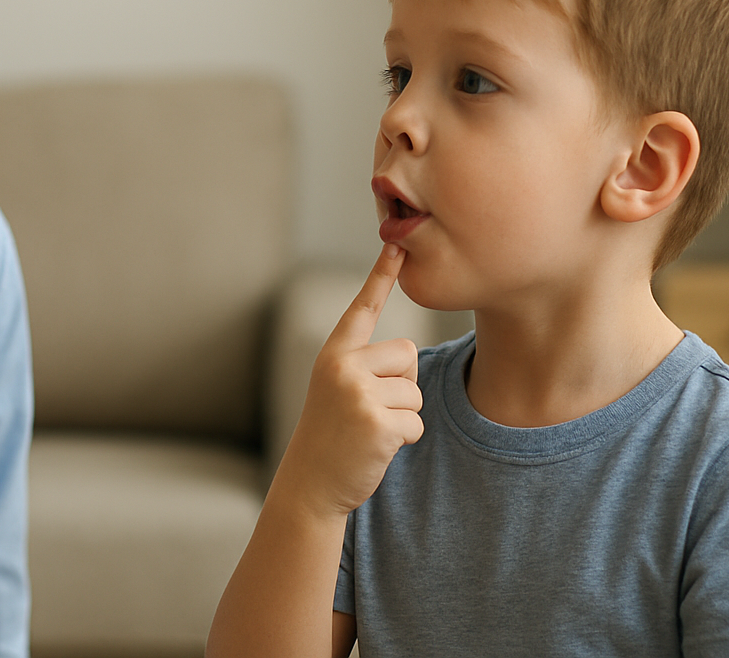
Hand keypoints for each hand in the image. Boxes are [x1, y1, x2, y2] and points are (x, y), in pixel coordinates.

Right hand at [275, 243, 422, 519]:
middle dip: (402, 384)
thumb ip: (365, 367)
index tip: (396, 245)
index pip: (363, 308)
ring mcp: (358, 394)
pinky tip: (376, 447)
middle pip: (407, 355)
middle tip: (370, 409)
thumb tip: (410, 357)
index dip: (381, 275)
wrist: (311, 483)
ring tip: (369, 429)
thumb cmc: (332, 434)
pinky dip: (405, 438)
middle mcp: (343, 367)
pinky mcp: (377, 422)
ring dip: (403, 415)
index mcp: (334, 353)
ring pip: (415, 391)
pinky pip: (416, 422)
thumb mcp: (338, 389)